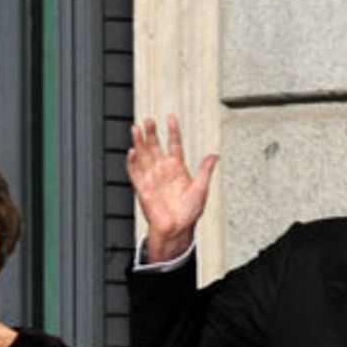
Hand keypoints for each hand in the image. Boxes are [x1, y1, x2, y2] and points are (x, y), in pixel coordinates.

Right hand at [126, 114, 218, 262]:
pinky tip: (131, 151)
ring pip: (143, 155)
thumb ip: (205, 170)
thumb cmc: (190, 212)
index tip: (171, 118)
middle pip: (155, 146)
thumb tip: (215, 156)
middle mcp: (163, 170)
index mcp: (178, 168)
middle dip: (152, 133)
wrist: (177, 228)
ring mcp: (152, 178)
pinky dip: (132, 162)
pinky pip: (135, 172)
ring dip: (139, 142)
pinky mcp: (142, 188)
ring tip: (136, 128)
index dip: (173, 131)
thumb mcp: (201, 188)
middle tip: (148, 120)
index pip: (174, 144)